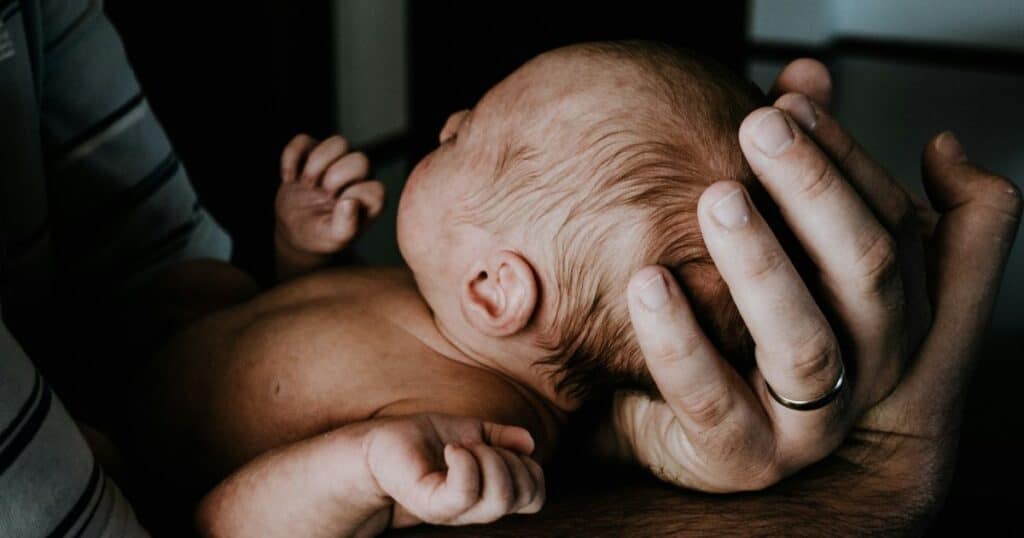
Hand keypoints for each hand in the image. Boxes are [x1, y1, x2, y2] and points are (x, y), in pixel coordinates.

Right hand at [275, 134, 384, 277]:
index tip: (337, 207)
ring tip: (307, 184)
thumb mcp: (334, 238)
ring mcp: (334, 161)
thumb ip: (346, 226)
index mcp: (368, 198)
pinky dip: (292, 158)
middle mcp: (357, 177)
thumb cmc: (321, 234)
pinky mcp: (311, 153)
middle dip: (337, 177)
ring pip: (339, 142)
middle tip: (322, 195)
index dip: (355, 195)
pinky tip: (290, 178)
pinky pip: (303, 140)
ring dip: (318, 163)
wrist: (295, 229)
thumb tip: (350, 202)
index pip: (375, 188)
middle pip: (361, 160)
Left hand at [364, 414, 544, 527]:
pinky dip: (465, 462)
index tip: (501, 446)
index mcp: (489, 493)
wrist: (379, 445)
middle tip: (478, 444)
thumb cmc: (424, 439)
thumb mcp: (472, 431)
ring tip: (462, 446)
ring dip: (489, 459)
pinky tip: (451, 449)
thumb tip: (530, 444)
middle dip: (510, 459)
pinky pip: (465, 492)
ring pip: (500, 497)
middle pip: (523, 496)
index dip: (532, 469)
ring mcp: (453, 510)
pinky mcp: (431, 505)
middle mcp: (475, 508)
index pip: (535, 496)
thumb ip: (502, 437)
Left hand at [610, 59, 1020, 493]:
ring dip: (760, 263)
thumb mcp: (783, 244)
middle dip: (816, 190)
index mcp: (890, 307)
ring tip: (715, 198)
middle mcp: (869, 363)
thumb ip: (801, 166)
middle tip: (758, 127)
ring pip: (803, 340)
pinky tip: (646, 281)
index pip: (891, 220)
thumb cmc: (742, 323)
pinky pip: (709, 397)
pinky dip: (678, 338)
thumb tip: (804, 73)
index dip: (843, 155)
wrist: (688, 428)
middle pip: (866, 270)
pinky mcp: (744, 456)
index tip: (785, 99)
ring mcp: (811, 420)